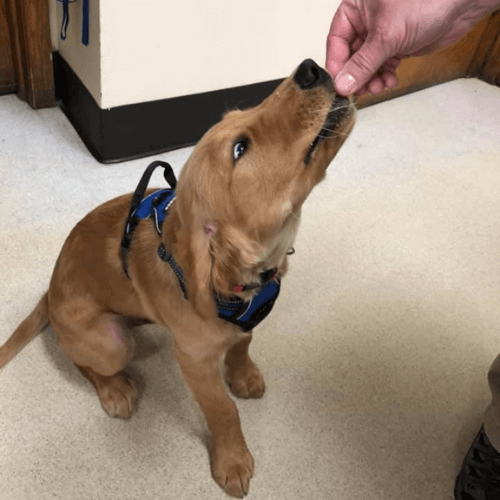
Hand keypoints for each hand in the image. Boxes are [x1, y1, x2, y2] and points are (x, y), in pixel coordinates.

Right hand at [326, 0, 499, 95]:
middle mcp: (367, 19)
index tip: (340, 85)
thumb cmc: (427, 1)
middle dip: (357, 75)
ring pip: (366, 63)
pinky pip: (382, 65)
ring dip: (371, 79)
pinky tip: (390, 81)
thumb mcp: (386, 36)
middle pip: (351, 55)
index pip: (336, 40)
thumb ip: (362, 64)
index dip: (337, 65)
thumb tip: (342, 84)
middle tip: (361, 90)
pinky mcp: (396, 43)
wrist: (461, 4)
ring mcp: (382, 32)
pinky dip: (384, 76)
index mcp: (356, 6)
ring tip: (378, 87)